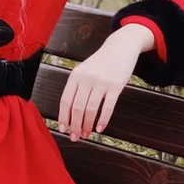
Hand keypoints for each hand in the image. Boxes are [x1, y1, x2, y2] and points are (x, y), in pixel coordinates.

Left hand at [57, 23, 154, 140]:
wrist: (121, 47)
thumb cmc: (101, 61)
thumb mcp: (84, 70)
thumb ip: (77, 87)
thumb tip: (70, 112)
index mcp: (75, 76)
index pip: (65, 100)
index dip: (63, 117)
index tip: (62, 129)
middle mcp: (86, 79)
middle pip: (77, 108)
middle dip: (75, 125)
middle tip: (75, 136)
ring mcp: (101, 82)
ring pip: (90, 109)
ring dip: (87, 125)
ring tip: (86, 134)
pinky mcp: (116, 86)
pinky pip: (107, 107)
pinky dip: (103, 120)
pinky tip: (100, 128)